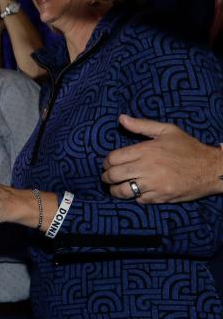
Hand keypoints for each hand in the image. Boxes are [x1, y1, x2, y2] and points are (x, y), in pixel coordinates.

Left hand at [102, 115, 222, 202]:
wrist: (212, 168)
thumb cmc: (189, 148)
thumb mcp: (167, 131)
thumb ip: (142, 125)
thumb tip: (121, 118)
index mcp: (146, 150)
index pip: (113, 158)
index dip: (106, 163)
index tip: (108, 164)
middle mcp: (147, 167)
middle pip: (113, 175)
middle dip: (106, 177)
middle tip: (108, 178)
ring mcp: (153, 183)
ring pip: (122, 191)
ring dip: (115, 190)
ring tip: (117, 188)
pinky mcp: (160, 197)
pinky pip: (138, 200)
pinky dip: (134, 197)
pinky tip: (137, 192)